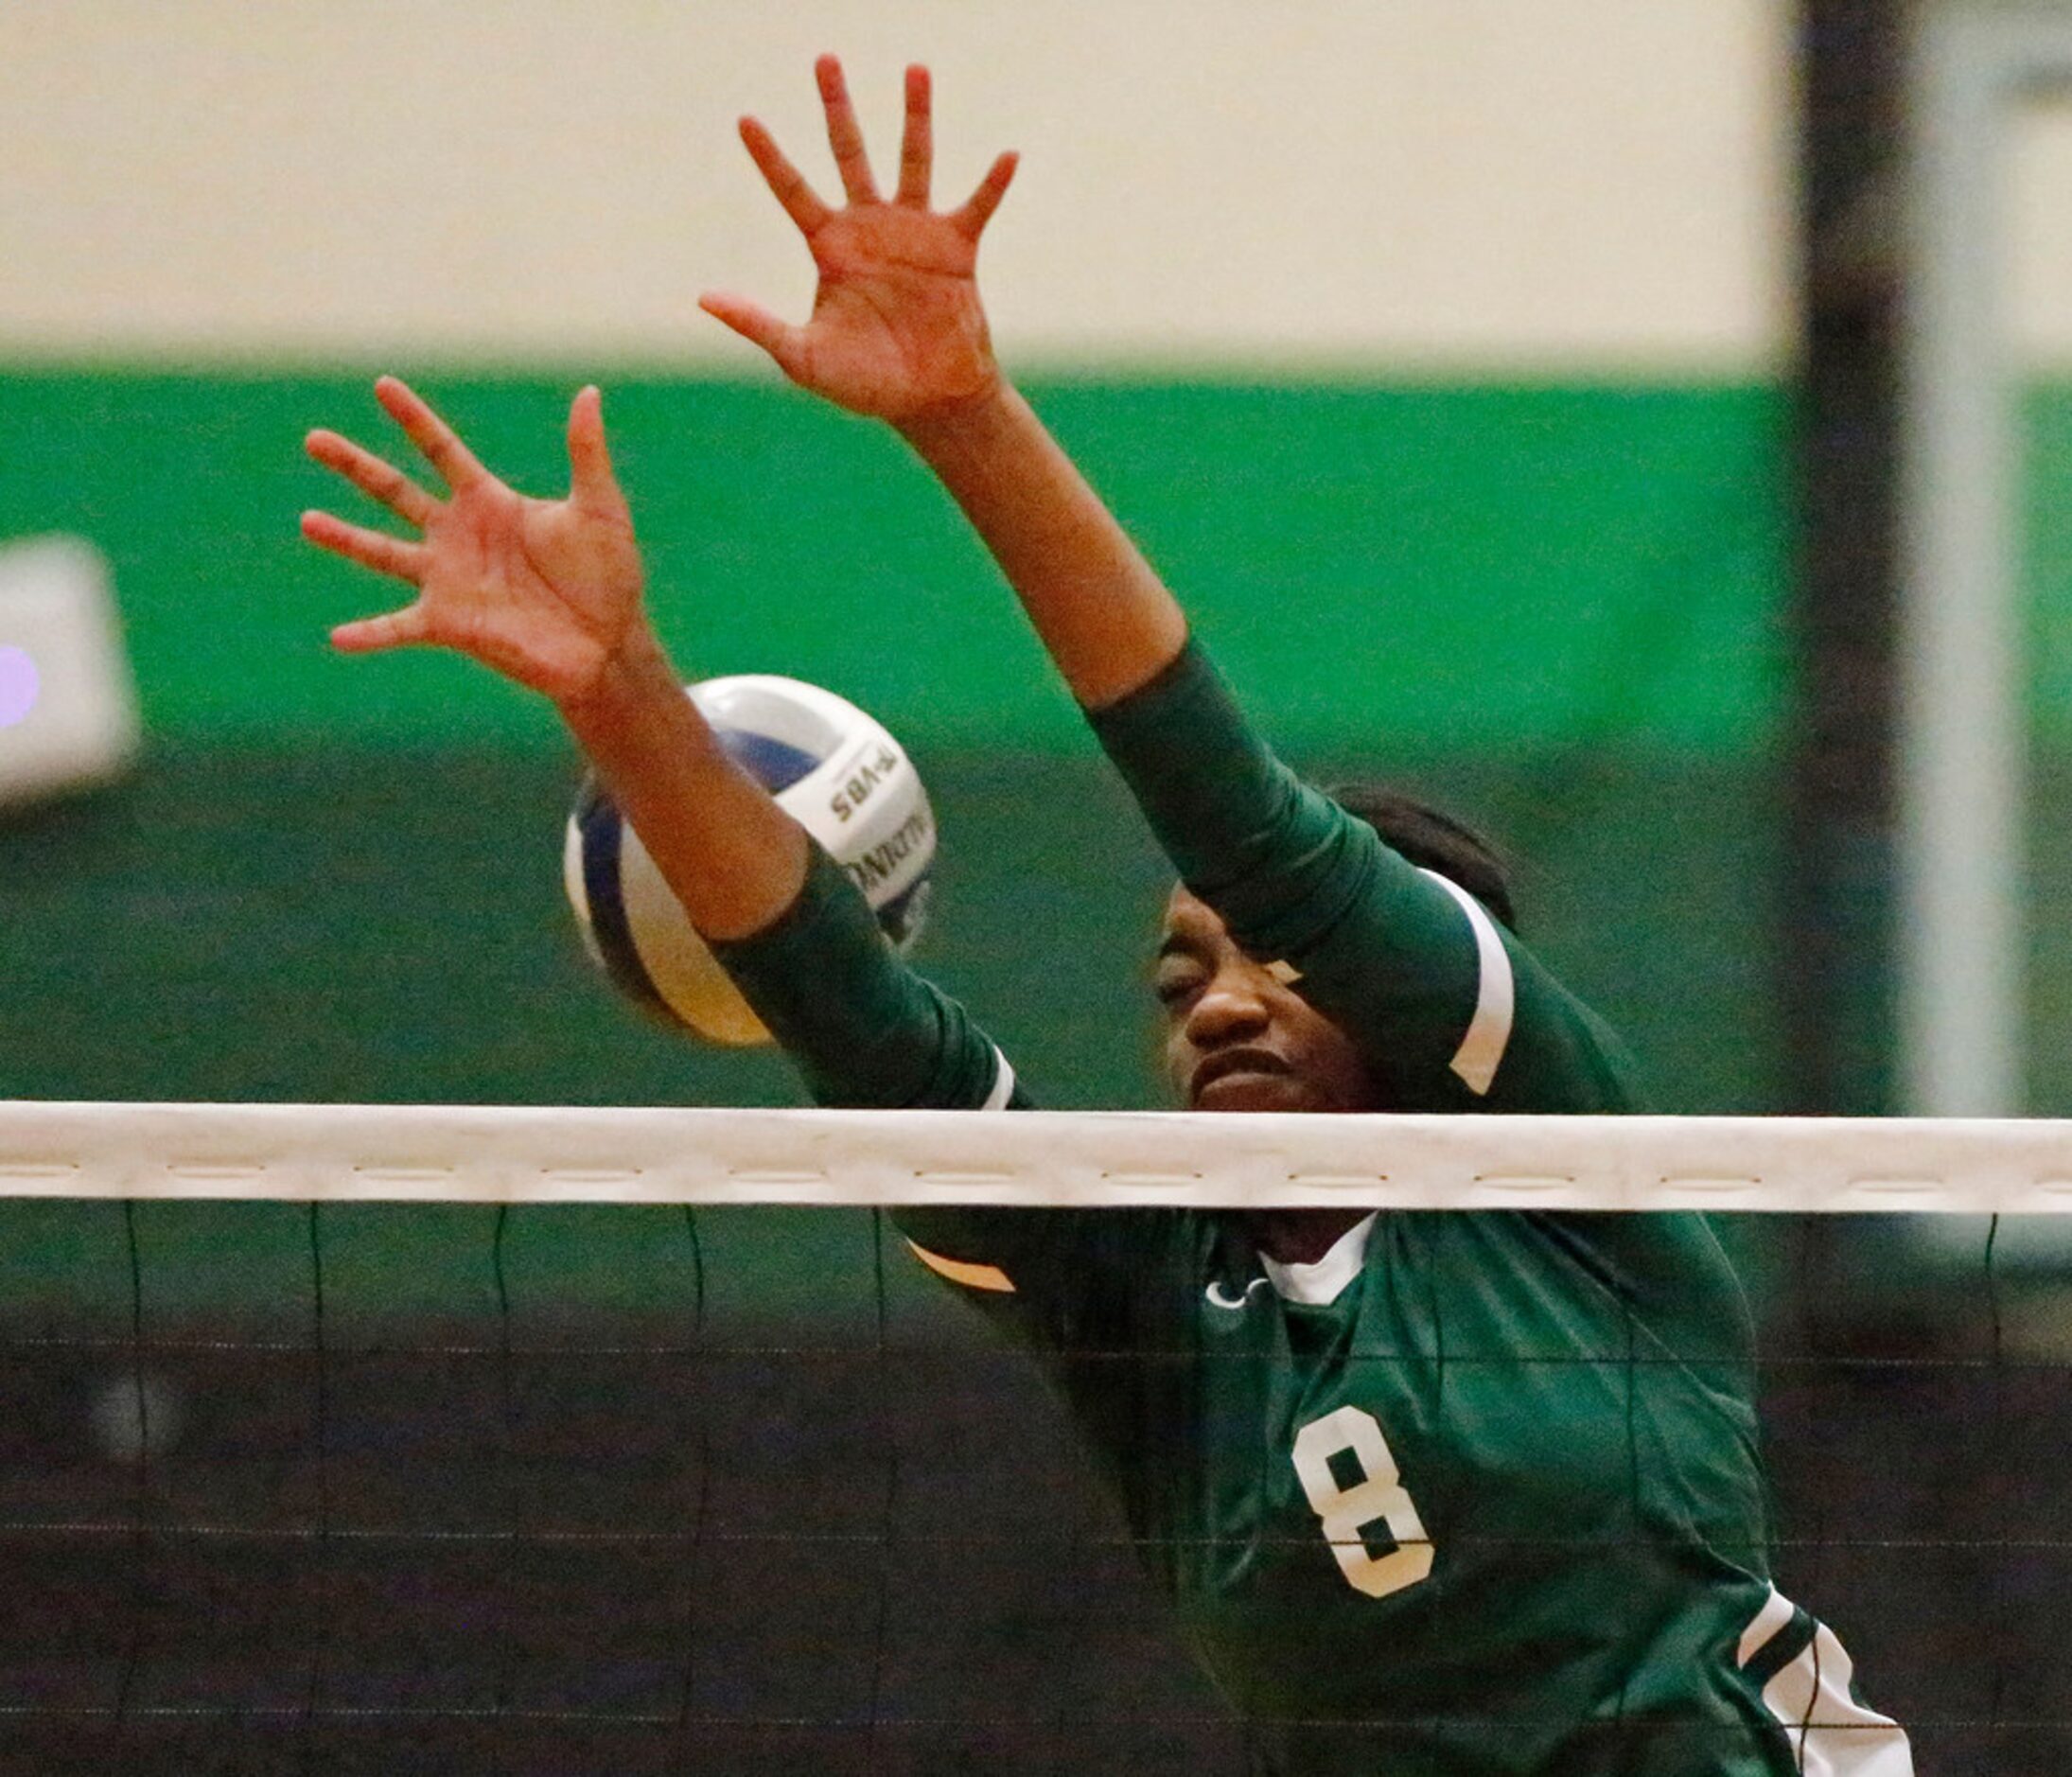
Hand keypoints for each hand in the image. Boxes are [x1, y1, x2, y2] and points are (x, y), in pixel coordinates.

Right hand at [301, 378, 646, 707]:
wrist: (609, 642)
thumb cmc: (609, 575)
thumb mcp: (599, 508)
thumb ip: (585, 453)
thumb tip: (589, 393)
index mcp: (489, 502)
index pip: (441, 451)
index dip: (413, 419)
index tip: (382, 385)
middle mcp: (459, 536)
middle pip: (394, 492)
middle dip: (355, 465)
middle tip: (313, 438)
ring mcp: (449, 580)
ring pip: (383, 553)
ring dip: (344, 539)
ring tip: (307, 521)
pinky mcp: (451, 625)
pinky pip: (399, 628)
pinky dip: (369, 634)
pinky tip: (336, 638)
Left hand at [700, 56, 1017, 425]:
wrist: (928, 402)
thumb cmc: (864, 384)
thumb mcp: (802, 357)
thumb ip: (757, 325)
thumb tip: (704, 298)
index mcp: (830, 249)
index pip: (792, 191)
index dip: (769, 157)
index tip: (744, 119)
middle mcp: (870, 229)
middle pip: (849, 153)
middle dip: (836, 108)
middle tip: (824, 59)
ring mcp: (915, 233)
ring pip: (913, 161)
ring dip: (915, 117)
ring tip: (915, 69)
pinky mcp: (957, 249)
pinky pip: (977, 206)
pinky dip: (992, 184)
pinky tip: (1008, 156)